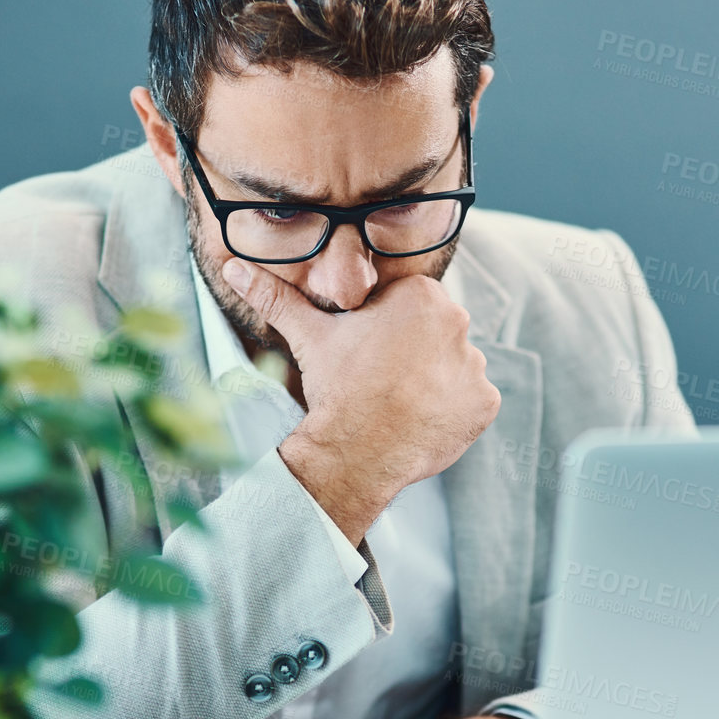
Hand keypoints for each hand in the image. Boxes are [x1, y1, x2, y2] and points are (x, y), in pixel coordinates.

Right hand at [223, 259, 499, 543]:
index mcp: (423, 295)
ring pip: (455, 368)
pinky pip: (471, 402)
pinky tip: (421, 420)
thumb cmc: (335, 387)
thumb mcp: (309, 335)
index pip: (411, 306)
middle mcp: (459, 322)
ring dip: (435, 383)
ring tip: (401, 403)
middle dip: (414, 355)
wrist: (355, 450)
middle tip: (383, 381)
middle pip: (437, 335)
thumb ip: (277, 297)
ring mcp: (476, 366)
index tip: (370, 355)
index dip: (388, 331)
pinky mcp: (485, 404)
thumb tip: (233, 269)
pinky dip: (453, 412)